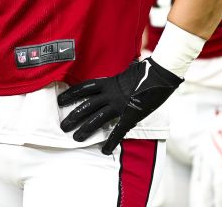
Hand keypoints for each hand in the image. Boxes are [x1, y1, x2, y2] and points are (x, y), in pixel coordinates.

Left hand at [57, 57, 182, 154]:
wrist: (160, 74)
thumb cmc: (147, 71)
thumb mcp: (129, 72)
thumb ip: (121, 77)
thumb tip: (123, 73)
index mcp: (109, 82)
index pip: (85, 88)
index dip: (72, 94)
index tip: (61, 101)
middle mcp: (110, 94)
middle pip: (86, 106)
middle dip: (73, 116)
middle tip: (63, 126)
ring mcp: (119, 105)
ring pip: (97, 119)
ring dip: (85, 129)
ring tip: (75, 138)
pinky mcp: (130, 115)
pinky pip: (118, 130)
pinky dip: (111, 141)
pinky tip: (104, 150)